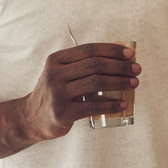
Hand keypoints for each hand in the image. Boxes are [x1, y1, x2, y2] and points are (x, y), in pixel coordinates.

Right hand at [16, 43, 139, 141]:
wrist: (31, 118)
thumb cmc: (57, 92)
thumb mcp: (62, 73)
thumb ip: (83, 65)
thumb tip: (122, 60)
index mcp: (56, 60)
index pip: (89, 49)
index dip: (112, 50)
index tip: (131, 54)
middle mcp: (55, 74)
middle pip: (95, 65)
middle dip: (120, 66)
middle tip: (137, 70)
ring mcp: (58, 93)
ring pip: (96, 83)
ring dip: (120, 82)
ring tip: (134, 83)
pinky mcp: (62, 112)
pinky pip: (93, 106)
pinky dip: (111, 105)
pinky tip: (124, 104)